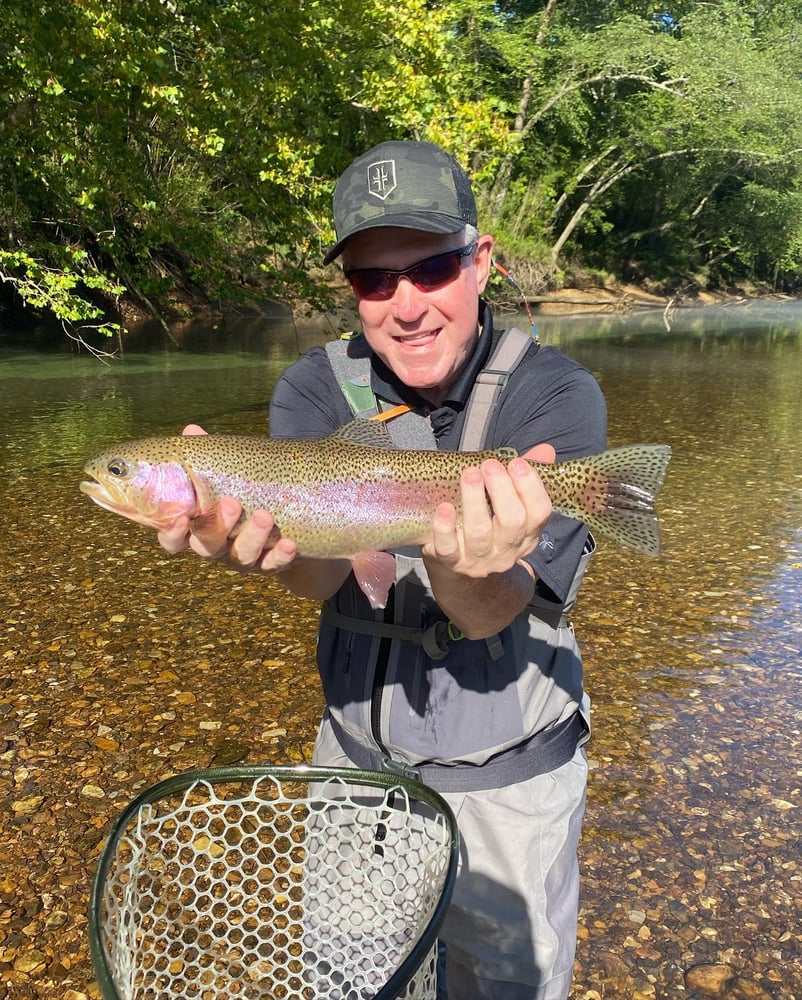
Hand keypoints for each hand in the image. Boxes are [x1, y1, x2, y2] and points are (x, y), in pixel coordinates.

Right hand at [156, 424, 298, 573]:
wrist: (286, 526)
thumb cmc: (242, 495)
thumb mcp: (225, 478)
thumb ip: (207, 459)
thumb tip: (191, 430)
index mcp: (198, 528)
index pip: (174, 539)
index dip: (171, 533)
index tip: (180, 518)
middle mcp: (217, 547)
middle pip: (208, 547)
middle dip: (218, 527)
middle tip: (231, 503)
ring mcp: (243, 559)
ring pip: (242, 556)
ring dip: (252, 537)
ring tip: (264, 515)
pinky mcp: (270, 565)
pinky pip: (273, 565)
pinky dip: (280, 557)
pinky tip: (290, 545)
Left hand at [422, 443, 554, 578]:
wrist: (461, 572)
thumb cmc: (488, 527)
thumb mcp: (510, 506)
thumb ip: (525, 477)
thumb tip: (545, 450)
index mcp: (527, 533)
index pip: (540, 513)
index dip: (531, 487)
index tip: (517, 463)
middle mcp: (506, 549)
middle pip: (512, 522)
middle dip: (502, 490)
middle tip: (489, 465)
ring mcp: (478, 558)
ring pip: (480, 533)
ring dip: (474, 501)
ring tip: (469, 474)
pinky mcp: (452, 562)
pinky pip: (448, 548)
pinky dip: (445, 527)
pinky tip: (444, 507)